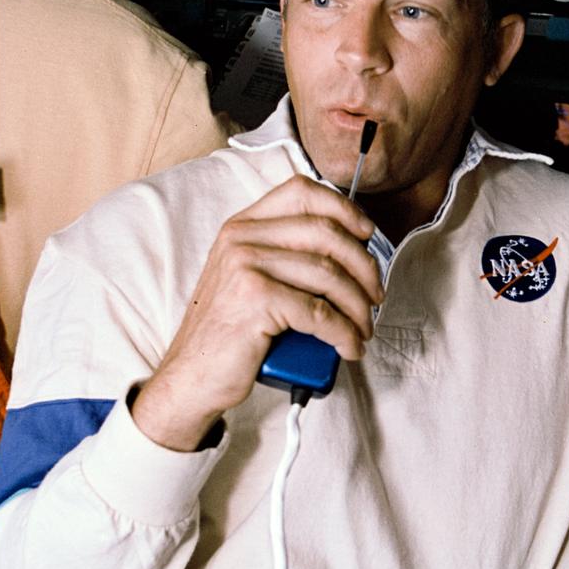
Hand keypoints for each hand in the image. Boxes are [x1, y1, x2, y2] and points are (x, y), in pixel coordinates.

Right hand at [132, 175, 383, 449]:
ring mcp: (246, 266)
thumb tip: (352, 251)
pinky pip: (320, 313)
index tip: (368, 234)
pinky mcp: (255, 300)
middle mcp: (241, 239)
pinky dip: (344, 333)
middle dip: (364, 266)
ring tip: (364, 328)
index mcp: (242, 226)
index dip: (344, 209)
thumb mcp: (249, 279)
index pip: (302, 193)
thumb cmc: (230, 332)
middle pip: (326, 234)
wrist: (192, 376)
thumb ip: (284, 255)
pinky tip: (349, 346)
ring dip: (359, 306)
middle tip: (376, 295)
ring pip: (329, 275)